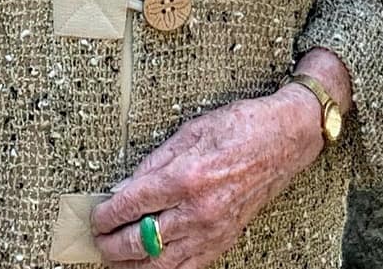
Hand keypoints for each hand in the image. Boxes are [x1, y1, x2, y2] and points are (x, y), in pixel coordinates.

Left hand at [92, 89, 324, 267]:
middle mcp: (198, 209)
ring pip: (160, 264)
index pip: (132, 205)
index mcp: (187, 176)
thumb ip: (154, 162)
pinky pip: (187, 268)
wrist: (286, 138)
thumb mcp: (191, 130)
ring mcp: (212, 229)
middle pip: (139, 240)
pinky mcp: (224, 239)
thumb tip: (125, 187)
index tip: (96, 216)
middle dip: (111, 244)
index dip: (106, 215)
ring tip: (116, 259)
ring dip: (130, 265)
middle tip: (99, 239)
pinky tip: (149, 266)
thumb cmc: (242, 127)